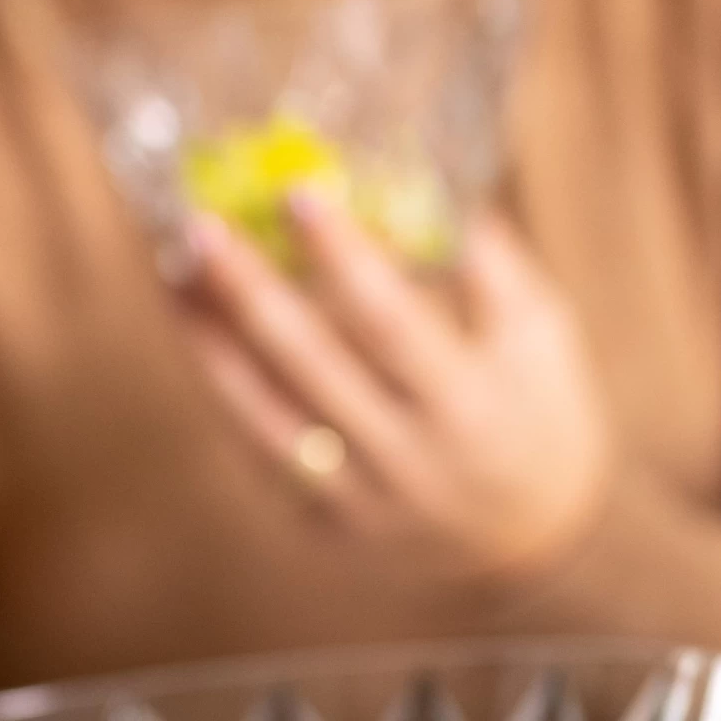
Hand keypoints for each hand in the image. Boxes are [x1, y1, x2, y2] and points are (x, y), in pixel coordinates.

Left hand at [177, 197, 615, 580]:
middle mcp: (409, 459)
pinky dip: (228, 396)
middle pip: (312, 366)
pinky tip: (198, 339)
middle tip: (201, 227)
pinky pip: (265, 457)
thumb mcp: (545, 337)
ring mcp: (362, 502)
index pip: (391, 321)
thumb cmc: (539, 413)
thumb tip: (420, 181)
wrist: (533, 539)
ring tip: (174, 280)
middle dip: (249, 292)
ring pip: (267, 419)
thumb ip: (490, 268)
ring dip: (212, 346)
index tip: (296, 191)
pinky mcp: (329, 530)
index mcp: (469, 404)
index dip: (341, 257)